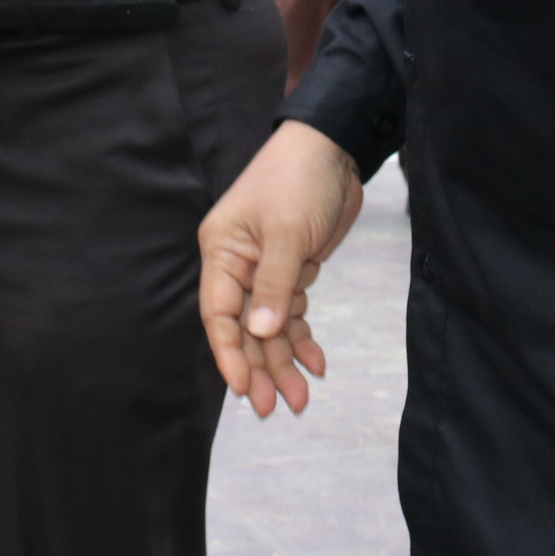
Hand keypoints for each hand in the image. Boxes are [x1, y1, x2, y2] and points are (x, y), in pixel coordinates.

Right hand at [199, 121, 363, 417]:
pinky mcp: (291, 270)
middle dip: (261, 367)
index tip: (244, 389)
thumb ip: (273, 284)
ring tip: (302, 398)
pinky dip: (303, 338)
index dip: (229, 353)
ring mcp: (264, 270)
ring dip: (284, 360)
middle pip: (245, 327)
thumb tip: (259, 333)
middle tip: (278, 407)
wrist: (335, 148)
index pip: (219, 312)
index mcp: (222, 250)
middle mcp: (237, 265)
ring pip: (269, 327)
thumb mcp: (285, 232)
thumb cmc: (298, 180)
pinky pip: (291, 314)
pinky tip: (317, 363)